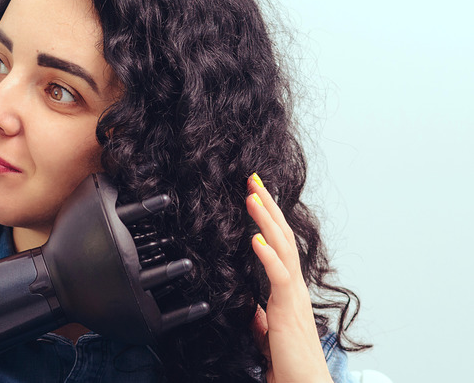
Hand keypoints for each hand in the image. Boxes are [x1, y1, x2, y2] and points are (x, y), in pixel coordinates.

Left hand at [246, 173, 332, 382]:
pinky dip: (267, 256)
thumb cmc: (289, 365)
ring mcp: (293, 298)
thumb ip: (261, 320)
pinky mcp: (289, 312)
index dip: (266, 219)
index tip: (254, 196)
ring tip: (252, 196)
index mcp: (286, 292)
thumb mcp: (267, 337)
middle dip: (267, 207)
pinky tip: (255, 238)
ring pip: (282, 250)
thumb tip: (252, 308)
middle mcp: (294, 289)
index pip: (277, 245)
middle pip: (282, 238)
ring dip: (266, 220)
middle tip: (253, 180)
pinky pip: (279, 278)